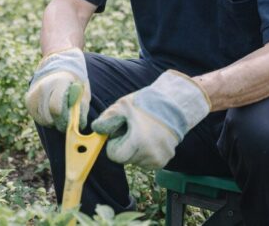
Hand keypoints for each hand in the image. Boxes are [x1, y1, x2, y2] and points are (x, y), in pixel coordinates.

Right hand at [25, 47, 89, 132]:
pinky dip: (46, 119)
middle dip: (60, 123)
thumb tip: (79, 125)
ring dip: (53, 121)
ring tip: (61, 113)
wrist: (58, 64)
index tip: (72, 120)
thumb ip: (81, 107)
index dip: (65, 119)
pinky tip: (52, 112)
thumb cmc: (74, 80)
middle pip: (49, 116)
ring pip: (43, 119)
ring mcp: (33, 93)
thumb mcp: (83, 90)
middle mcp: (43, 87)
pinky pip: (37, 118)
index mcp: (58, 82)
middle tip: (67, 119)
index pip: (56, 108)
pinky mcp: (28, 100)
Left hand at [91, 70, 210, 169]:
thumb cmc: (145, 105)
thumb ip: (107, 119)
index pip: (115, 156)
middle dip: (124, 147)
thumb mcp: (123, 106)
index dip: (114, 144)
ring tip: (143, 132)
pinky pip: (146, 162)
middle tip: (132, 130)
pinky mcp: (164, 161)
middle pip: (125, 160)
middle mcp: (150, 154)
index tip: (121, 133)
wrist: (172, 106)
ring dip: (135, 150)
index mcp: (138, 141)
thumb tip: (95, 129)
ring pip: (135, 161)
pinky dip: (145, 153)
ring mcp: (159, 159)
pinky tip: (150, 139)